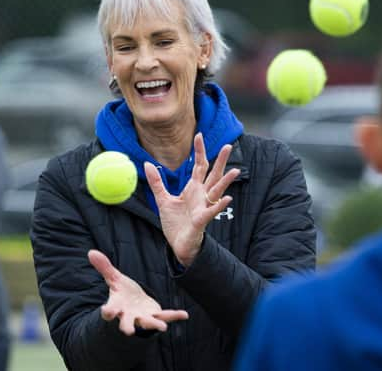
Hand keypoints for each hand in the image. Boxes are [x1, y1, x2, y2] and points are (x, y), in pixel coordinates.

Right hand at [88, 250, 187, 335]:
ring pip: (148, 323)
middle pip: (126, 323)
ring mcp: (143, 317)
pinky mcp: (156, 315)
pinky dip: (175, 316)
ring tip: (162, 328)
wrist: (134, 303)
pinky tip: (185, 314)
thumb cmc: (122, 292)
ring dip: (154, 325)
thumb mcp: (114, 278)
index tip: (106, 311)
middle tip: (128, 332)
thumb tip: (90, 252)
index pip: (110, 310)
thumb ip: (104, 267)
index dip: (108, 311)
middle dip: (127, 327)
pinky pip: (166, 316)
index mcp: (117, 306)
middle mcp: (129, 315)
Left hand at [144, 133, 239, 266]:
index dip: (199, 151)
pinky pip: (212, 211)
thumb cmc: (175, 223)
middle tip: (228, 145)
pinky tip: (227, 198)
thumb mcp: (163, 200)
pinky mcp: (202, 220)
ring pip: (217, 191)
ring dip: (225, 181)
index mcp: (193, 189)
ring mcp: (203, 207)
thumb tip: (147, 164)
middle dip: (220, 161)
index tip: (199, 135)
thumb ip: (157, 182)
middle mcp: (201, 196)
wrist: (178, 245)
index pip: (199, 166)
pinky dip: (219, 205)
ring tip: (234, 171)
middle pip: (213, 174)